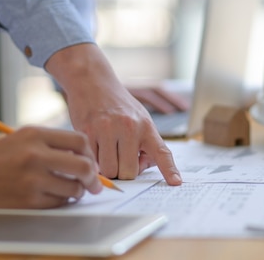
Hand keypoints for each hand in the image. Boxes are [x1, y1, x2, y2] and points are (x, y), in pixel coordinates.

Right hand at [0, 127, 102, 208]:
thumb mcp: (19, 139)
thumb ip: (49, 145)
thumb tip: (83, 158)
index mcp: (34, 134)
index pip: (79, 140)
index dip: (89, 153)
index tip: (90, 162)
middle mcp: (36, 154)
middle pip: (83, 165)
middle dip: (93, 177)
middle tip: (94, 184)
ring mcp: (32, 178)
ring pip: (74, 188)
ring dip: (77, 192)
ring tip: (70, 191)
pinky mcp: (27, 200)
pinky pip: (59, 203)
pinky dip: (62, 202)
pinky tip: (54, 197)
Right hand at [46, 44, 181, 184]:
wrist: (92, 81)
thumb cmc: (117, 104)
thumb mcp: (138, 118)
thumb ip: (144, 143)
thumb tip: (143, 166)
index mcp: (145, 125)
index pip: (161, 152)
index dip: (169, 170)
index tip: (176, 183)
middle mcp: (129, 127)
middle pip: (129, 172)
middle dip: (123, 171)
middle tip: (119, 158)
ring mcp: (107, 129)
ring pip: (109, 170)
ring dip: (106, 167)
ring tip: (106, 151)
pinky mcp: (87, 132)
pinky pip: (92, 160)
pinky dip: (93, 160)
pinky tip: (94, 145)